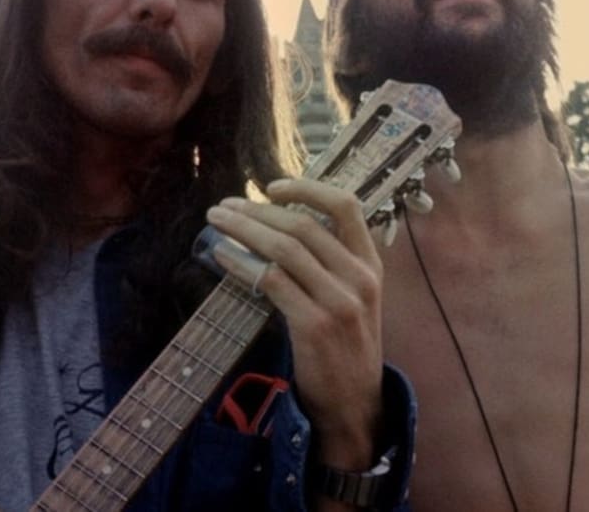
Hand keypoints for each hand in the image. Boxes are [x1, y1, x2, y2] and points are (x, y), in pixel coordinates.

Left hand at [204, 179, 383, 469]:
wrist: (355, 402)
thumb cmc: (347, 346)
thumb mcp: (355, 298)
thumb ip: (331, 263)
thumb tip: (280, 227)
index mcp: (371, 264)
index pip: (346, 206)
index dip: (308, 189)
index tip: (272, 187)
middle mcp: (360, 277)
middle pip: (304, 225)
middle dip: (258, 211)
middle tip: (225, 205)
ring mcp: (339, 301)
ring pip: (285, 248)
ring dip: (244, 229)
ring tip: (217, 222)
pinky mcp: (315, 325)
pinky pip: (271, 281)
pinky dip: (242, 263)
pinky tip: (222, 256)